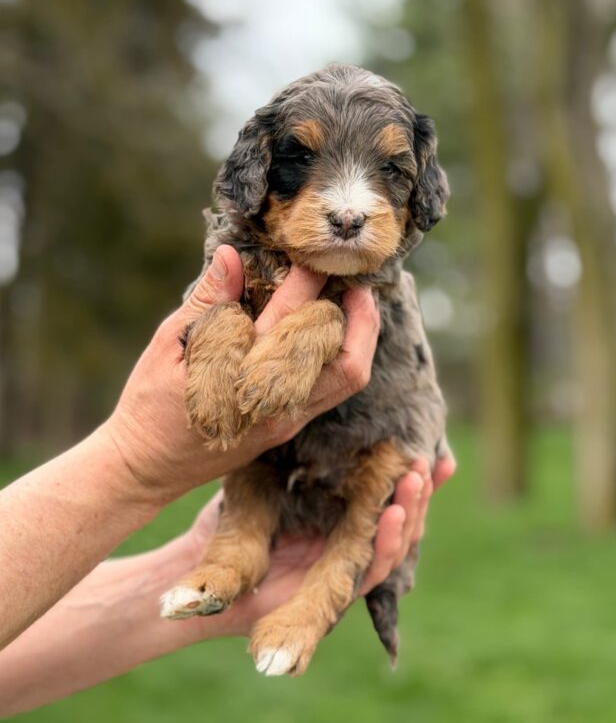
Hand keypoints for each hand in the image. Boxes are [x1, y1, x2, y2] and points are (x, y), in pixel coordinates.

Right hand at [103, 245, 379, 505]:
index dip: (309, 279)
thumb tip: (232, 256)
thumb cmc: (149, 403)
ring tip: (357, 302)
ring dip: (361, 337)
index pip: (293, 317)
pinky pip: (332, 390)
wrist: (147, 468)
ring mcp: (286, 419)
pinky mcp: (286, 428)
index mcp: (242, 373)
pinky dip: (342, 356)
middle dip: (360, 312)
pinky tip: (332, 330)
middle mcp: (275, 400)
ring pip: (350, 378)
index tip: (312, 253)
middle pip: (346, 356)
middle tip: (356, 277)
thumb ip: (207, 302)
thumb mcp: (168, 346)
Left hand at [180, 453, 455, 639]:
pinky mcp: (331, 595)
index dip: (418, 478)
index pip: (389, 495)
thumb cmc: (227, 517)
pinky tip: (394, 514)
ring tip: (417, 479)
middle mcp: (346, 544)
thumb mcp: (264, 475)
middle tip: (432, 460)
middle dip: (421, 492)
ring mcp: (340, 569)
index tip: (438, 451)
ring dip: (410, 513)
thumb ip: (296, 455)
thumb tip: (318, 407)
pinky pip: (369, 571)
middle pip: (401, 519)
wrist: (197, 568)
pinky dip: (385, 544)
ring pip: (394, 544)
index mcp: (340, 518)